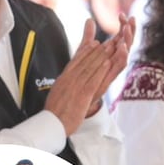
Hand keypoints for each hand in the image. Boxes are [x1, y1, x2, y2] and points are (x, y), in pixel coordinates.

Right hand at [44, 19, 110, 134]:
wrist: (52, 124)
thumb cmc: (54, 113)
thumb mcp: (56, 95)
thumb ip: (63, 87)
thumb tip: (65, 84)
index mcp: (63, 79)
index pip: (76, 62)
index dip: (86, 51)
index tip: (94, 43)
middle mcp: (69, 80)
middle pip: (85, 62)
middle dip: (98, 50)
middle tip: (108, 41)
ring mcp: (76, 87)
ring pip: (91, 68)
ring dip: (102, 56)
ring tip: (111, 47)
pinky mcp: (83, 95)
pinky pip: (93, 79)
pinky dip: (100, 70)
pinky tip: (107, 62)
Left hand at [85, 13, 134, 111]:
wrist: (77, 97)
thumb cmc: (83, 75)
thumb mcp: (84, 52)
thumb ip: (88, 37)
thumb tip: (89, 20)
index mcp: (110, 54)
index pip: (120, 36)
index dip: (123, 25)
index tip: (121, 14)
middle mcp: (114, 61)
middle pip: (127, 43)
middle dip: (130, 30)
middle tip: (131, 19)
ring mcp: (112, 70)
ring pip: (125, 54)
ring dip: (127, 42)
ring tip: (126, 30)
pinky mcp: (109, 78)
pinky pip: (119, 67)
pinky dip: (122, 57)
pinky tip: (122, 48)